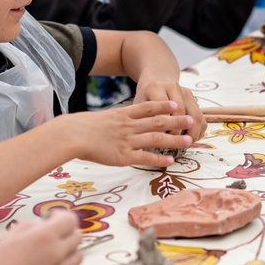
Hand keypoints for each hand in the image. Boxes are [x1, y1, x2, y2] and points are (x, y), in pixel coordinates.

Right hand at [0, 210, 81, 264]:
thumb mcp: (9, 236)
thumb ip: (28, 226)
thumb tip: (39, 225)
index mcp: (46, 236)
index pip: (70, 219)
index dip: (61, 215)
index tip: (50, 217)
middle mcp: (57, 251)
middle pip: (77, 236)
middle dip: (66, 231)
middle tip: (52, 233)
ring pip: (78, 255)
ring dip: (69, 250)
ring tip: (54, 251)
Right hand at [65, 100, 193, 167]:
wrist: (72, 134)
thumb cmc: (80, 127)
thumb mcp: (100, 118)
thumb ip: (112, 120)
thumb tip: (117, 121)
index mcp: (123, 115)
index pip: (147, 107)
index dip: (163, 105)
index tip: (176, 103)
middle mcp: (129, 126)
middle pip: (158, 122)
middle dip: (176, 121)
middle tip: (191, 120)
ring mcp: (127, 140)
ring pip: (156, 139)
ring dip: (174, 140)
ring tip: (188, 141)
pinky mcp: (123, 156)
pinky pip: (145, 157)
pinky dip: (159, 159)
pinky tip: (170, 160)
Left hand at [134, 82, 206, 141]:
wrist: (156, 82)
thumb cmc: (145, 99)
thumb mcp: (139, 107)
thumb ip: (144, 120)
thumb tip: (151, 141)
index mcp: (155, 88)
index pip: (164, 109)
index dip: (165, 127)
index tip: (163, 141)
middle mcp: (172, 87)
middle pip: (181, 112)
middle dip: (179, 132)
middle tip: (174, 145)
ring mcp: (185, 92)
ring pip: (195, 115)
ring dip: (193, 133)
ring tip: (186, 144)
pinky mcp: (194, 98)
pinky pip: (201, 117)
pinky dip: (199, 130)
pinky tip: (192, 139)